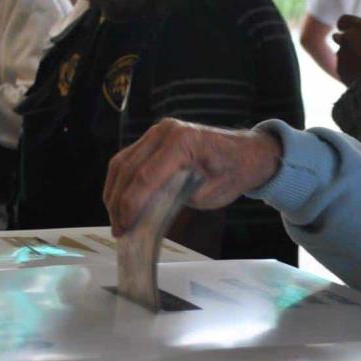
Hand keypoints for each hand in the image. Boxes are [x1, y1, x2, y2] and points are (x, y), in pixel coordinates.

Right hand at [104, 118, 282, 236]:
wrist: (247, 153)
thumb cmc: (233, 173)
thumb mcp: (208, 196)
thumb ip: (176, 202)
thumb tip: (146, 214)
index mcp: (182, 143)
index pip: (145, 177)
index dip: (130, 205)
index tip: (124, 227)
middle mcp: (165, 132)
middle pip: (127, 168)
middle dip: (118, 202)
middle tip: (118, 229)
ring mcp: (158, 132)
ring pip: (122, 162)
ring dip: (114, 191)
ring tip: (116, 218)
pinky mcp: (154, 138)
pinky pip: (129, 158)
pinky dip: (121, 181)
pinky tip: (119, 201)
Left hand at [332, 15, 360, 86]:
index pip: (344, 20)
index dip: (346, 26)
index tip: (347, 30)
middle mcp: (347, 38)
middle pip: (338, 37)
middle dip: (345, 43)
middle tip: (355, 50)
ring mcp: (341, 54)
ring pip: (342, 54)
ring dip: (349, 58)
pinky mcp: (340, 70)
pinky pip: (343, 68)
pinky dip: (350, 71)